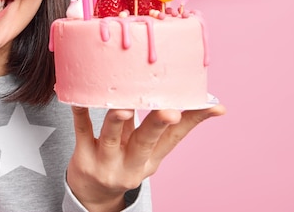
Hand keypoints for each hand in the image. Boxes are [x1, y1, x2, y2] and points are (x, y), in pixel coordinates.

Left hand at [67, 104, 225, 211]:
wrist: (92, 193)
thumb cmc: (124, 161)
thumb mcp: (148, 152)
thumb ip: (161, 128)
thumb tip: (190, 100)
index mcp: (152, 159)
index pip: (176, 137)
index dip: (193, 120)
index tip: (213, 105)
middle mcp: (131, 162)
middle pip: (146, 140)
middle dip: (157, 125)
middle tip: (169, 111)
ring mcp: (106, 160)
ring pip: (112, 137)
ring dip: (118, 121)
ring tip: (124, 108)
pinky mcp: (83, 155)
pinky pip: (82, 131)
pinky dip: (81, 114)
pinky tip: (80, 99)